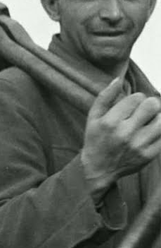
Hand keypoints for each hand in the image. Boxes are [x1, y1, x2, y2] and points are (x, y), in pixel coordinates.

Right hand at [81, 77, 160, 195]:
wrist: (99, 168)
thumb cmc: (95, 137)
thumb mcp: (93, 116)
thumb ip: (105, 96)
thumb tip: (118, 79)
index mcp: (110, 121)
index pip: (136, 98)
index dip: (137, 97)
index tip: (133, 103)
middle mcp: (125, 133)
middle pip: (151, 107)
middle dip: (150, 104)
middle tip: (145, 108)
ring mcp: (138, 146)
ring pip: (160, 122)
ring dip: (157, 117)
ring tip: (150, 119)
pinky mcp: (148, 156)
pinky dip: (159, 131)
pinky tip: (151, 130)